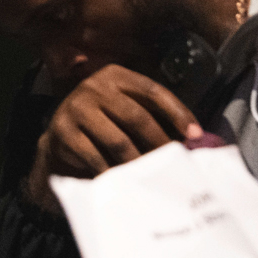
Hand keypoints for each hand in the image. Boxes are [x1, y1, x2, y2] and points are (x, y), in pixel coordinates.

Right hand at [25, 64, 198, 203]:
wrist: (62, 136)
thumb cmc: (104, 122)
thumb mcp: (125, 108)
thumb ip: (151, 114)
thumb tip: (190, 137)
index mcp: (115, 75)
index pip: (153, 91)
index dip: (177, 112)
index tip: (195, 135)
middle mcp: (94, 86)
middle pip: (137, 116)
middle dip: (159, 142)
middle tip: (173, 162)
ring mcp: (76, 108)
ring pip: (118, 141)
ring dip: (138, 162)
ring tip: (151, 175)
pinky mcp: (64, 132)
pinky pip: (96, 158)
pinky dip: (113, 172)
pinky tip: (124, 182)